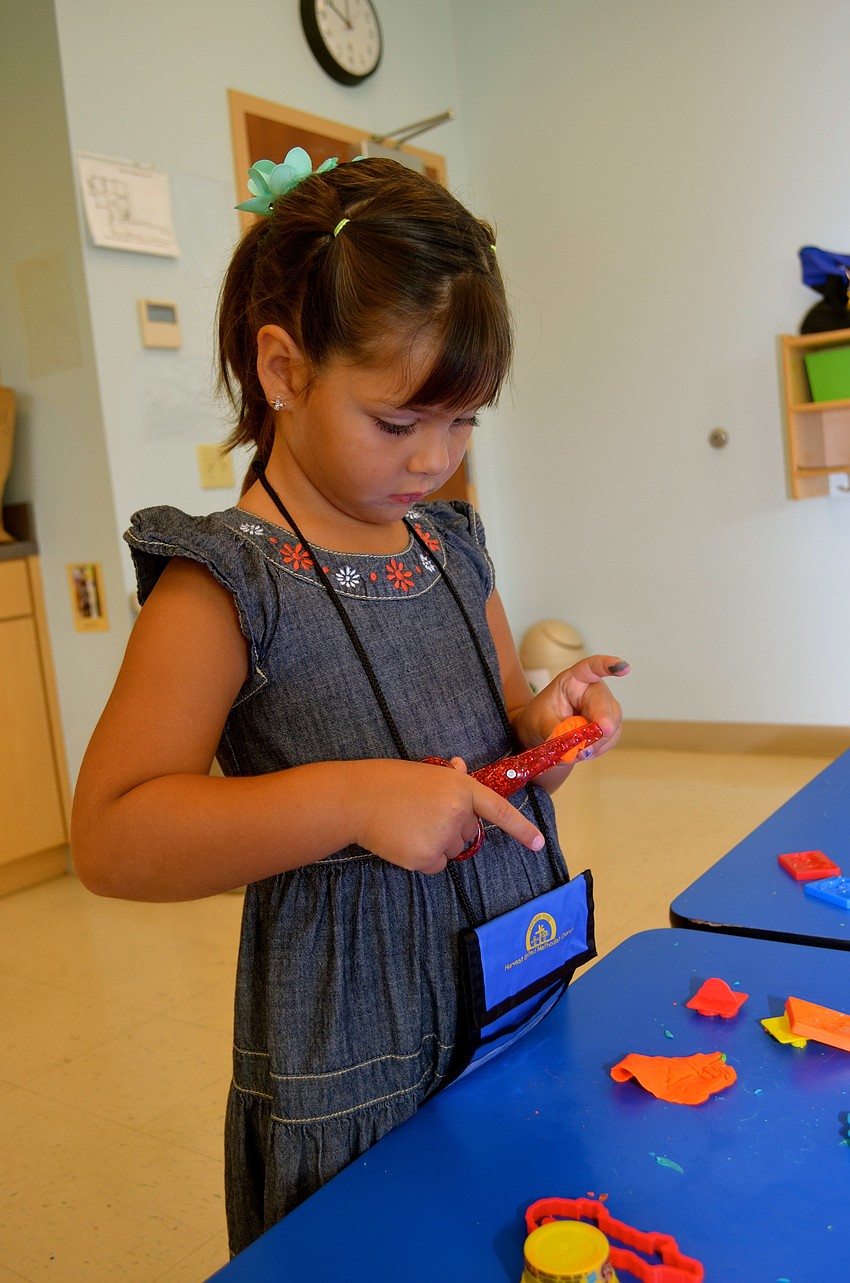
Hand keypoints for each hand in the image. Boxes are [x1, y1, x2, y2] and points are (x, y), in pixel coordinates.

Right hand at [349, 758, 543, 874]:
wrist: (359, 797)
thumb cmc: (391, 781)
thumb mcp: (426, 772)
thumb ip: (450, 777)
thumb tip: (462, 767)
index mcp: (461, 786)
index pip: (498, 809)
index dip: (521, 828)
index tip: (540, 845)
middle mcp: (459, 812)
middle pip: (469, 833)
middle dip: (451, 828)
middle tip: (421, 815)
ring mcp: (444, 836)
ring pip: (452, 850)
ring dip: (436, 843)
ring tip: (410, 825)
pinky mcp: (428, 857)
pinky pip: (436, 865)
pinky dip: (423, 859)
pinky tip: (405, 841)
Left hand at [521, 654, 628, 761]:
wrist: (542, 731)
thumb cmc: (540, 718)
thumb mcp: (540, 722)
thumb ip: (555, 732)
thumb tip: (572, 748)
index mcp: (574, 680)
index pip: (591, 667)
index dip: (607, 665)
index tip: (622, 667)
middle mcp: (594, 691)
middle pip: (604, 703)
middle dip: (602, 722)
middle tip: (598, 736)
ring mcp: (605, 708)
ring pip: (613, 724)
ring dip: (597, 742)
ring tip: (578, 752)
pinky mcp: (609, 725)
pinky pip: (611, 739)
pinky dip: (598, 749)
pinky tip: (584, 753)